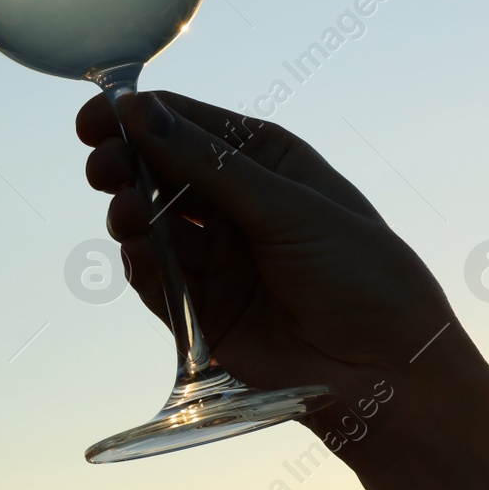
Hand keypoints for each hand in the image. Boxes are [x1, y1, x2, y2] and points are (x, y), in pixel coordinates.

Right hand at [79, 90, 479, 442]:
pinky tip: (142, 253)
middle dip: (126, 163)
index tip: (97, 117)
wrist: (391, 379)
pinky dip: (143, 263)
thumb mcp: (288, 208)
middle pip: (161, 171)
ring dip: (131, 212)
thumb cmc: (363, 277)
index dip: (141, 116)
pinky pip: (157, 278)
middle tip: (103, 165)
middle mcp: (237, 205)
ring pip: (152, 223)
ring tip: (127, 213)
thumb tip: (139, 110)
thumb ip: (207, 164)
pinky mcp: (201, 311)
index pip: (191, 125)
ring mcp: (218, 258)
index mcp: (267, 162)